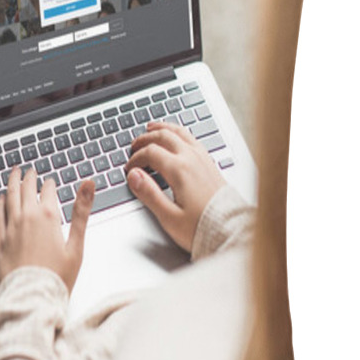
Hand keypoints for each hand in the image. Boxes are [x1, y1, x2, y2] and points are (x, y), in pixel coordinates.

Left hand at [0, 168, 94, 293]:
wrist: (32, 297)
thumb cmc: (57, 277)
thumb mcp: (77, 244)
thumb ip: (81, 212)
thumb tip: (88, 185)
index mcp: (48, 217)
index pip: (48, 191)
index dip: (50, 184)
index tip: (50, 181)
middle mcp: (26, 218)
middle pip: (26, 189)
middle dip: (29, 177)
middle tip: (29, 170)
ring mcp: (11, 228)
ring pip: (9, 197)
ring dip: (12, 183)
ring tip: (14, 174)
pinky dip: (0, 203)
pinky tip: (0, 199)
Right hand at [126, 121, 224, 251]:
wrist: (230, 231)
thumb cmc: (202, 227)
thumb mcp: (169, 216)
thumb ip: (149, 194)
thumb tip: (134, 176)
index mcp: (180, 171)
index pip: (150, 153)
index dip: (135, 159)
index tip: (129, 169)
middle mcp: (192, 160)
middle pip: (164, 136)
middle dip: (145, 139)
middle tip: (133, 146)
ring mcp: (203, 159)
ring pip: (180, 133)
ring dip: (162, 129)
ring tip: (151, 128)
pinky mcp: (209, 164)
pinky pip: (191, 139)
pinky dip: (178, 133)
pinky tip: (176, 137)